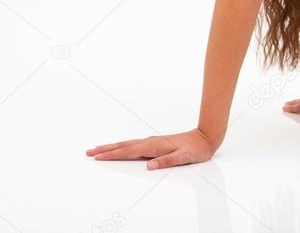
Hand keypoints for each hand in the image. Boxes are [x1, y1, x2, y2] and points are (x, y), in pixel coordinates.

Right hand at [86, 128, 217, 169]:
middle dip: (106, 149)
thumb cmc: (196, 148)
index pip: (129, 151)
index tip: (97, 157)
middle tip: (89, 152)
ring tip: (99, 149)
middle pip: (124, 146)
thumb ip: (167, 161)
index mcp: (155, 146)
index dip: (112, 155)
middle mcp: (151, 142)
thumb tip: (149, 166)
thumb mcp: (184, 157)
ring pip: (128, 144)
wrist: (206, 137)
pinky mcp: (157, 143)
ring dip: (112, 147)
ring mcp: (153, 142)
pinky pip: (135, 144)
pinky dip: (124, 146)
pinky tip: (121, 148)